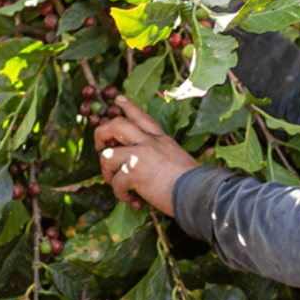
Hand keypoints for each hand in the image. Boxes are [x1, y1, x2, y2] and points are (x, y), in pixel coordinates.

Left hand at [94, 95, 200, 215]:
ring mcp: (140, 155)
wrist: (198, 192)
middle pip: (116, 125)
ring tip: (118, 185)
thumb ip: (158, 154)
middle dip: (101, 134)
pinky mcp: (134, 171)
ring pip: (107, 156)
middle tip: (100, 147)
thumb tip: (137, 163)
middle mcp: (149, 142)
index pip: (141, 117)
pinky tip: (133, 200)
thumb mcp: (176, 157)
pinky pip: (115, 182)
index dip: (127, 106)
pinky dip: (121, 194)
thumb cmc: (192, 182)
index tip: (117, 99)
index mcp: (160, 139)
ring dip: (107, 174)